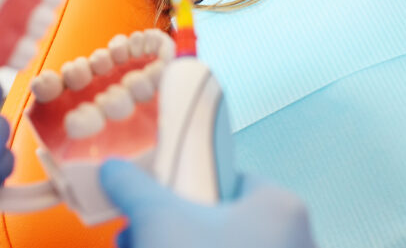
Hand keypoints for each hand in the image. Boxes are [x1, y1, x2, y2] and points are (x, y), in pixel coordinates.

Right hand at [100, 160, 316, 247]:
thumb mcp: (161, 221)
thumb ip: (137, 188)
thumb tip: (112, 166)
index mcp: (279, 207)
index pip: (230, 178)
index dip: (187, 185)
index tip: (154, 199)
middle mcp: (293, 239)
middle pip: (221, 220)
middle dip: (170, 226)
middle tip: (134, 235)